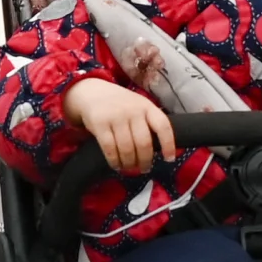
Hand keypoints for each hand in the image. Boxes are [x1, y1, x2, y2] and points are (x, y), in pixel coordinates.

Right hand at [63, 78, 178, 175]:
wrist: (92, 92)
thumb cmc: (120, 104)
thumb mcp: (138, 106)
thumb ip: (148, 123)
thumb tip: (160, 151)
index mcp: (147, 106)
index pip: (163, 126)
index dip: (168, 144)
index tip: (169, 159)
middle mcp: (133, 110)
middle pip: (144, 142)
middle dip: (145, 160)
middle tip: (144, 169)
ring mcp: (116, 116)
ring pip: (127, 148)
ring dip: (129, 163)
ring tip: (129, 167)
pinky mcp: (100, 123)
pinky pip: (110, 148)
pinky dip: (114, 161)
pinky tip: (116, 165)